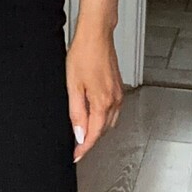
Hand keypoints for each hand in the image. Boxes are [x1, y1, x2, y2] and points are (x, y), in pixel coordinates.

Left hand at [66, 26, 122, 161]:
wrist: (97, 35)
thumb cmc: (84, 54)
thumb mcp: (73, 86)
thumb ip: (76, 113)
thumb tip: (79, 134)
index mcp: (103, 102)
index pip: (93, 134)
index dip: (84, 148)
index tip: (76, 156)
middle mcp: (114, 101)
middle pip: (103, 131)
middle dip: (90, 141)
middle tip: (76, 148)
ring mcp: (118, 94)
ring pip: (109, 122)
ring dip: (97, 131)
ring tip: (83, 135)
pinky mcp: (118, 88)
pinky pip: (113, 111)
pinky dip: (103, 119)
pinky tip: (93, 116)